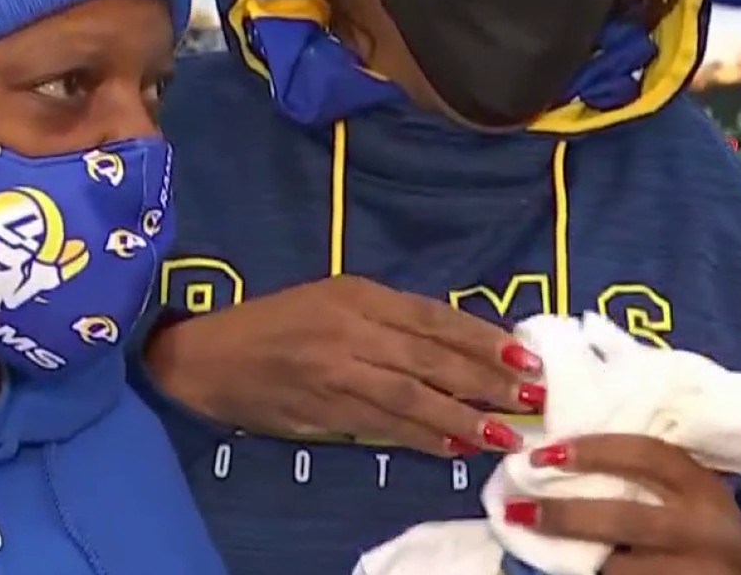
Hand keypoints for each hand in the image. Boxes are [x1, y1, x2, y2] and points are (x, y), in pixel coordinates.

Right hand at [143, 275, 542, 456]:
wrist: (208, 358)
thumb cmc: (277, 324)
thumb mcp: (333, 301)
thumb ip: (388, 320)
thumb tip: (457, 347)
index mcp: (358, 294)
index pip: (433, 317)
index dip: (482, 338)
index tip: (525, 356)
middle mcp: (351, 329)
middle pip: (431, 356)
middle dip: (486, 379)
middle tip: (531, 398)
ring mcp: (336, 371)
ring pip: (412, 395)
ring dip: (461, 417)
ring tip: (502, 433)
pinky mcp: (323, 409)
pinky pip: (382, 425)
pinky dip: (421, 437)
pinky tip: (452, 446)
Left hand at [504, 436, 740, 574]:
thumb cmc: (704, 524)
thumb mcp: (690, 491)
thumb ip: (648, 472)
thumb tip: (565, 450)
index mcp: (702, 488)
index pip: (648, 455)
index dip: (594, 450)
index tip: (546, 452)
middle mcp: (699, 530)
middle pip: (624, 518)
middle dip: (565, 515)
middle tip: (516, 509)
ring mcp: (690, 572)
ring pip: (618, 568)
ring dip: (569, 559)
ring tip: (526, 545)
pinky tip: (551, 572)